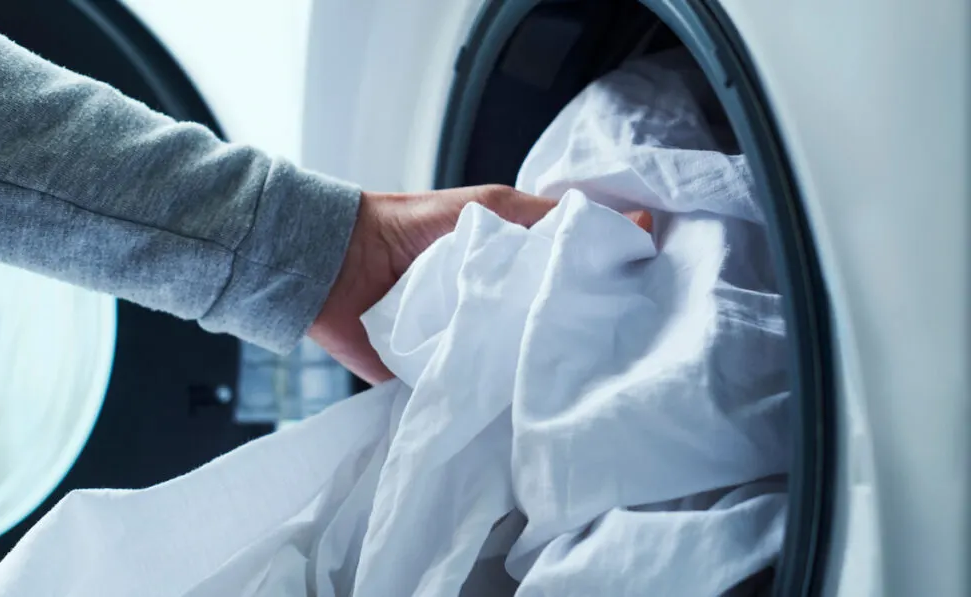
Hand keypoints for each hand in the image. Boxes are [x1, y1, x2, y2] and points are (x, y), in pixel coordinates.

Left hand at [309, 184, 651, 382]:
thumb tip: (631, 219)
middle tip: (620, 351)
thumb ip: (549, 218)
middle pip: (546, 331)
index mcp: (510, 274)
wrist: (337, 262)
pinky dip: (494, 399)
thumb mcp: (489, 209)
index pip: (566, 288)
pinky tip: (529, 407)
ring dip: (536, 370)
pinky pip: (476, 395)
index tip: (643, 305)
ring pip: (517, 366)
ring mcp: (469, 346)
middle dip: (574, 338)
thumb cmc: (411, 226)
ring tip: (582, 380)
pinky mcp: (441, 378)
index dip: (600, 295)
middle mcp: (495, 312)